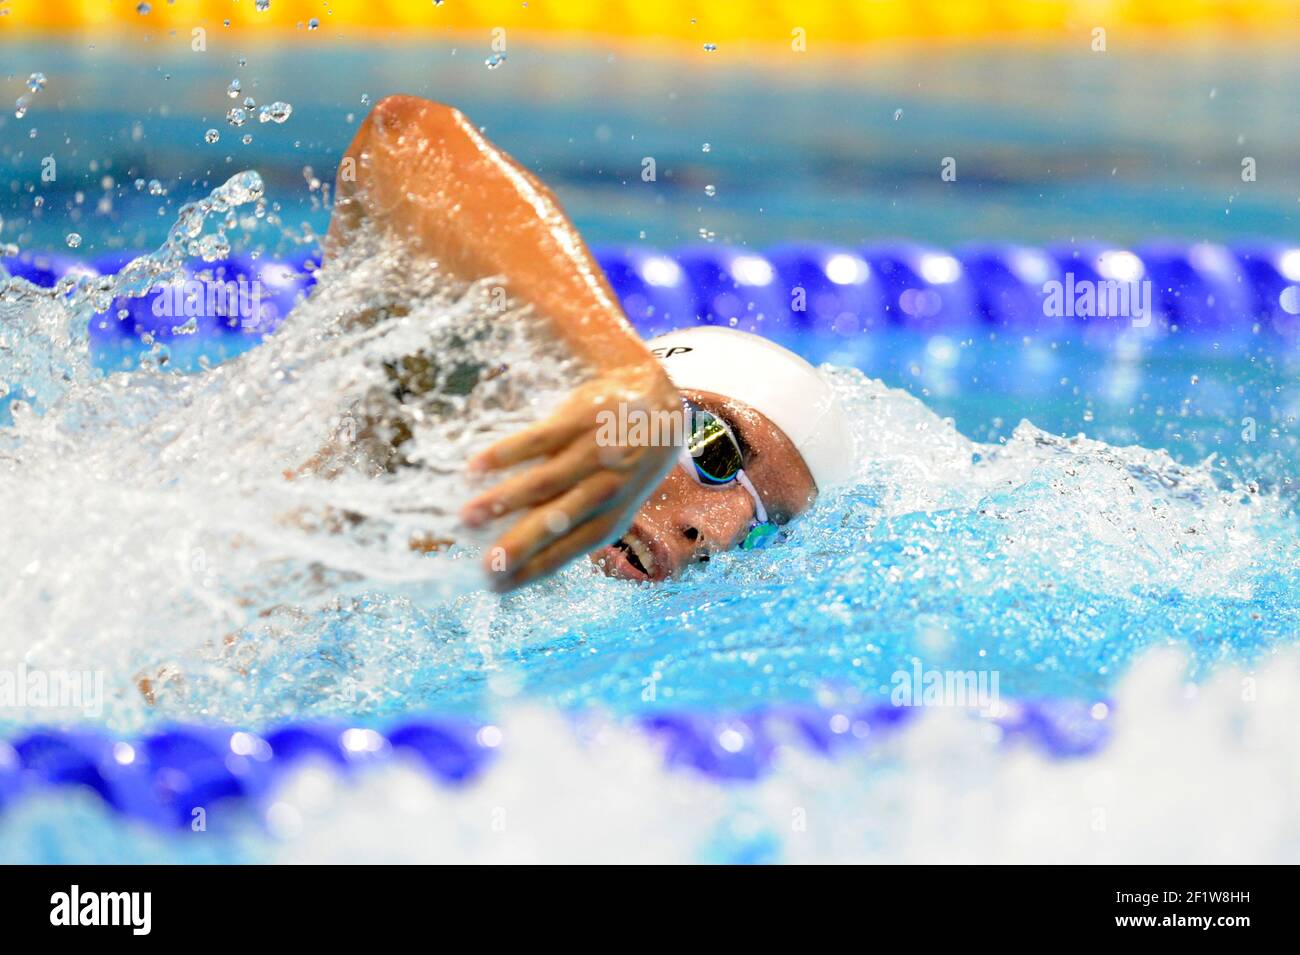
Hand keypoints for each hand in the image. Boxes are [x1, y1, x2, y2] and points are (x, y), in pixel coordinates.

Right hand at [460, 362, 678, 590]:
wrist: (659, 407)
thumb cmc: (623, 468)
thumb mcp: (611, 505)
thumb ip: (572, 525)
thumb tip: (517, 553)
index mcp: (608, 522)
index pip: (564, 553)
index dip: (530, 571)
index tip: (493, 587)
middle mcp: (603, 492)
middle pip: (554, 523)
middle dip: (518, 546)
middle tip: (483, 565)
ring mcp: (592, 455)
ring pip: (543, 483)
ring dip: (503, 501)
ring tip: (467, 517)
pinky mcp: (581, 421)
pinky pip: (539, 439)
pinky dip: (507, 454)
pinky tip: (476, 467)